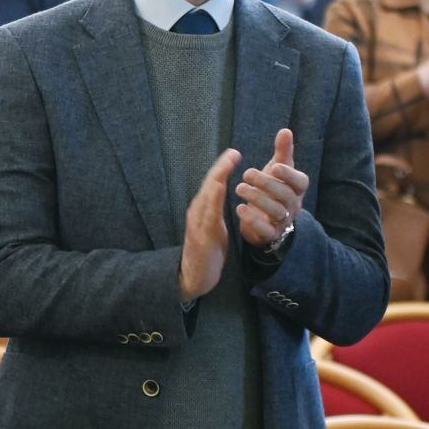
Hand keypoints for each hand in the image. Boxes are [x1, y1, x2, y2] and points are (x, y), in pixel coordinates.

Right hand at [180, 149, 240, 301]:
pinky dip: (213, 198)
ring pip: (207, 195)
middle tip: (233, 152)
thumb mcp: (215, 228)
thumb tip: (221, 194)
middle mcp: (197, 212)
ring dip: (217, 178)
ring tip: (227, 163)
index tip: (234, 153)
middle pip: (209, 185)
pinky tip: (219, 187)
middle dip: (220, 167)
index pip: (213, 185)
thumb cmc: (207, 253)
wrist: (194, 277)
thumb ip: (217, 211)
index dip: (222, 168)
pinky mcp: (200, 234)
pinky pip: (208, 213)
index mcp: (203, 210)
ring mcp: (197, 223)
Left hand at [236, 128, 308, 249]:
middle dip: (266, 184)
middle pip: (285, 196)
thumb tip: (286, 130)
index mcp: (297, 189)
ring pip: (276, 211)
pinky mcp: (270, 233)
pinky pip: (265, 229)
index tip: (274, 166)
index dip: (289, 174)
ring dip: (257, 199)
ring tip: (240, 187)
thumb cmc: (274, 189)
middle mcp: (293, 205)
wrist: (268, 219)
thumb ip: (283, 152)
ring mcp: (283, 221)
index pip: (300, 182)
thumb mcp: (278, 169)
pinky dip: (253, 220)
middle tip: (246, 173)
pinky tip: (239, 208)